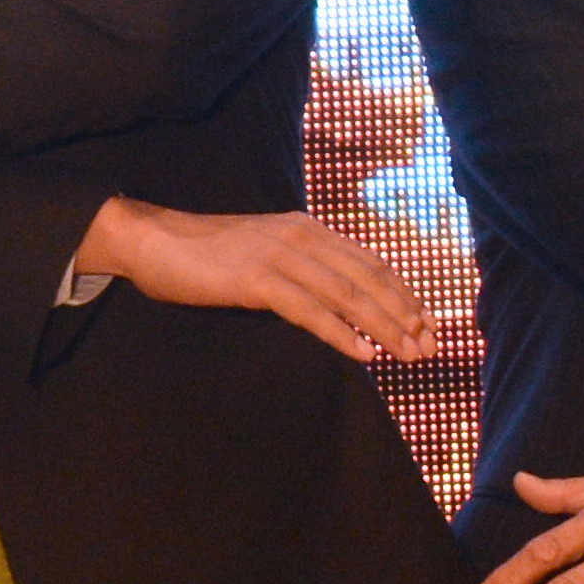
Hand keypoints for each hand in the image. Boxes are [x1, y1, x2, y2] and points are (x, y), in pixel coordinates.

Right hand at [70, 197, 433, 363]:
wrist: (153, 241)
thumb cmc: (206, 253)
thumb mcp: (265, 251)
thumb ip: (302, 267)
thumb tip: (340, 300)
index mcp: (308, 228)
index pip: (371, 263)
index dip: (405, 295)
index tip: (429, 325)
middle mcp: (301, 236)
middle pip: (369, 279)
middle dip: (405, 315)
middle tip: (430, 348)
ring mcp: (278, 255)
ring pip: (347, 294)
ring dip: (383, 327)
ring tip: (408, 355)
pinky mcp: (255, 279)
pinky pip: (308, 309)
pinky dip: (339, 332)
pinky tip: (361, 353)